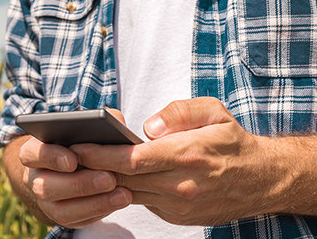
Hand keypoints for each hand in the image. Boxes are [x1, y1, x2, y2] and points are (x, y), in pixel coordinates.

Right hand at [19, 136, 131, 227]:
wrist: (79, 165)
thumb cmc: (85, 140)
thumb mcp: (90, 125)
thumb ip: (99, 121)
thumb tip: (112, 126)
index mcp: (35, 151)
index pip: (31, 153)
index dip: (50, 157)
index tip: (72, 160)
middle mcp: (35, 178)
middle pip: (46, 186)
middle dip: (79, 184)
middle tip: (109, 179)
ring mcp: (46, 201)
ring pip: (60, 210)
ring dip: (93, 203)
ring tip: (122, 194)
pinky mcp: (62, 216)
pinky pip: (76, 220)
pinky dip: (99, 211)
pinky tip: (120, 201)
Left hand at [71, 97, 290, 225]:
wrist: (261, 180)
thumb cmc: (232, 141)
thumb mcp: (213, 112)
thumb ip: (178, 112)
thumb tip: (146, 128)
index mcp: (187, 155)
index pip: (133, 158)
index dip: (101, 154)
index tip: (77, 146)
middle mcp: (180, 185)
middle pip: (125, 178)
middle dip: (93, 168)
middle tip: (68, 157)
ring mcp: (178, 205)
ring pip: (130, 193)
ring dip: (104, 181)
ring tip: (82, 166)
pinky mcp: (177, 216)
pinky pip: (143, 202)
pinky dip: (125, 190)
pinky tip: (111, 177)